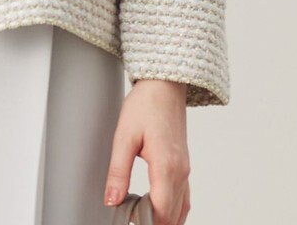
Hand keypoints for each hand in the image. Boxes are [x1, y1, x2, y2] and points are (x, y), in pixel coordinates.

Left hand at [103, 79, 189, 224]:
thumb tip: (111, 200)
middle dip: (153, 222)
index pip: (161, 211)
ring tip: (141, 216)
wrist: (164, 85)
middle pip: (172, 216)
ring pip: (181, 210)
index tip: (128, 218)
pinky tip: (158, 209)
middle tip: (131, 216)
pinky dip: (172, 210)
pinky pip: (184, 198)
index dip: (145, 222)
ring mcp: (185, 170)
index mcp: (166, 166)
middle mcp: (181, 172)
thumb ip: (118, 171)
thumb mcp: (124, 136)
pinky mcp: (184, 165)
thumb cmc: (145, 105)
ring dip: (164, 218)